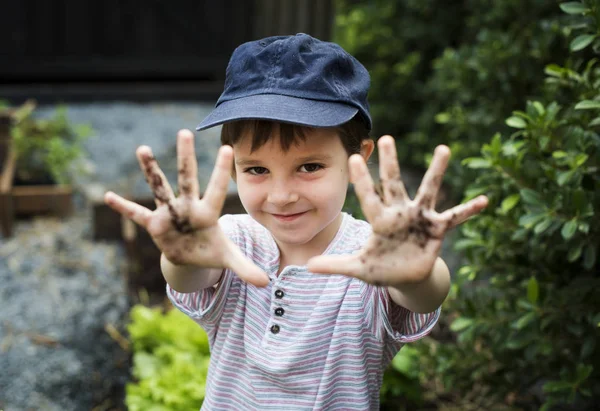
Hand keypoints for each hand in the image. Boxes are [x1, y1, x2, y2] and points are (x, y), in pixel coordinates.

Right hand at [104, 129, 268, 286]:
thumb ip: (246, 268)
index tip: (227, 148)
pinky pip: (137, 214)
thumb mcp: (228, 259)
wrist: (190, 256)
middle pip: (187, 179)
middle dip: (186, 158)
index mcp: (208, 212)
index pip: (216, 189)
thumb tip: (266, 283)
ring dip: (151, 170)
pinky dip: (124, 207)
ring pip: (159, 188)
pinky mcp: (155, 224)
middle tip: (185, 132)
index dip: (220, 171)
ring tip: (143, 148)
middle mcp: (188, 206)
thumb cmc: (210, 250)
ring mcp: (170, 213)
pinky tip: (108, 196)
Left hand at [307, 135, 487, 287]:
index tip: (353, 156)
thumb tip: (307, 267)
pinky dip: (468, 211)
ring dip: (435, 171)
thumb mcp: (358, 268)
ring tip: (443, 148)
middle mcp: (399, 213)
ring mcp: (419, 219)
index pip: (368, 196)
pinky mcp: (436, 230)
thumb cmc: (381, 268)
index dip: (362, 179)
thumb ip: (335, 265)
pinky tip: (484, 200)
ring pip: (428, 190)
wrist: (406, 277)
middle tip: (386, 138)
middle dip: (390, 163)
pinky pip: (454, 218)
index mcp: (380, 220)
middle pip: (394, 183)